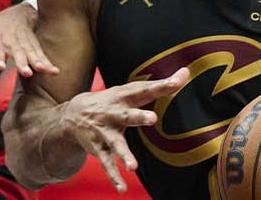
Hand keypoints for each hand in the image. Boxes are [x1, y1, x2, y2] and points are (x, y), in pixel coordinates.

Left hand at [0, 2, 57, 81]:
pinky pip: (41, 53)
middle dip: (21, 60)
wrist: (15, 12)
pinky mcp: (34, 44)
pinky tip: (55, 71)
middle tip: (26, 72)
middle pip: (16, 51)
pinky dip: (48, 62)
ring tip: (44, 70)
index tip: (1, 66)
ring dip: (37, 61)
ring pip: (31, 52)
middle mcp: (9, 39)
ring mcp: (23, 41)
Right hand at [61, 67, 188, 192]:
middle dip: (138, 117)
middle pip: (127, 115)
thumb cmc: (112, 101)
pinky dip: (114, 177)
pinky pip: (107, 164)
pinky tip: (122, 189)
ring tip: (133, 167)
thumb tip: (186, 72)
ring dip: (124, 155)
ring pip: (116, 144)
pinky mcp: (99, 148)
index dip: (161, 85)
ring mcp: (105, 132)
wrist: (73, 114)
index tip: (178, 80)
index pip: (145, 90)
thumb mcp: (131, 91)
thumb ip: (160, 85)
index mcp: (124, 97)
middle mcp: (113, 113)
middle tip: (152, 118)